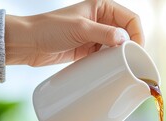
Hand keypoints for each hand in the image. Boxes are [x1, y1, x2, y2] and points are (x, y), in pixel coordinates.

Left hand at [5, 0, 143, 65]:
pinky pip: (106, 56)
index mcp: (102, 7)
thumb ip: (104, 33)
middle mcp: (101, 20)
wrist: (28, 43)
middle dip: (131, 47)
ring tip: (121, 67)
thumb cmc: (49, 29)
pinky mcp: (89, 49)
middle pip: (127, 33)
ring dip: (121, 56)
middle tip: (132, 62)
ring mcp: (95, 35)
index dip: (138, 34)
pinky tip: (110, 69)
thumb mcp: (80, 28)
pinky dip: (110, 62)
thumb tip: (125, 40)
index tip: (137, 51)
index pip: (130, 18)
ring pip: (118, 46)